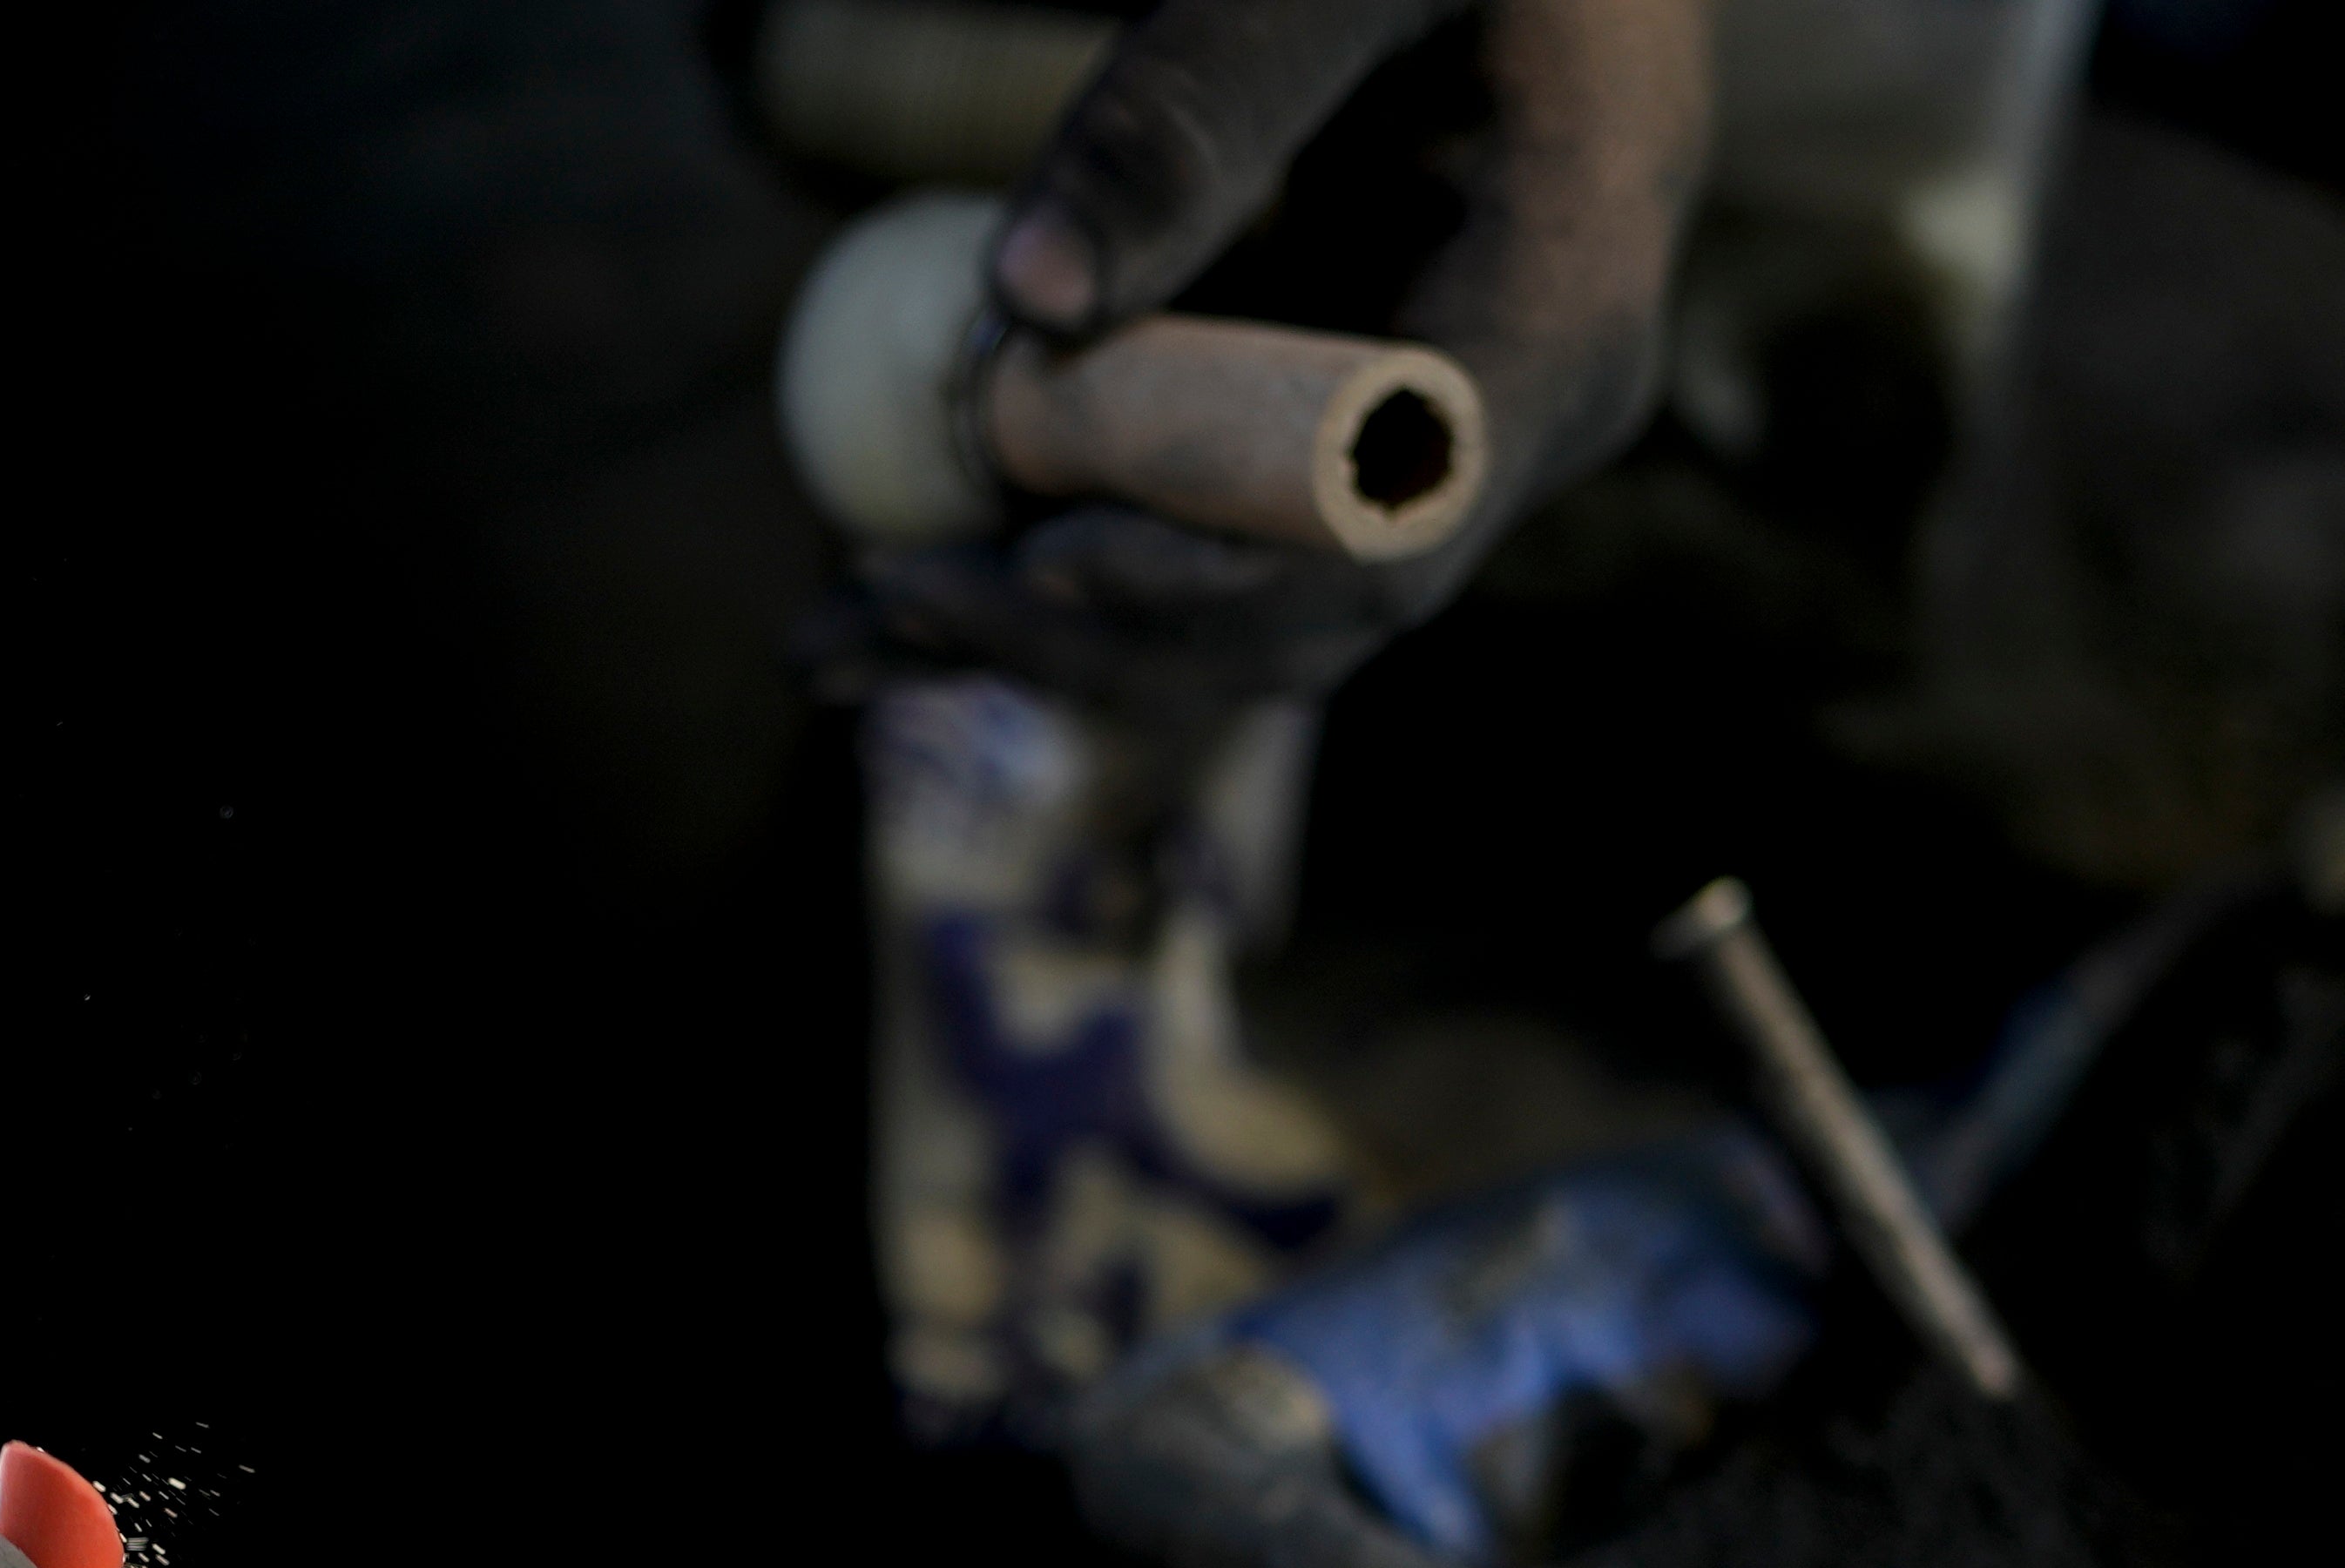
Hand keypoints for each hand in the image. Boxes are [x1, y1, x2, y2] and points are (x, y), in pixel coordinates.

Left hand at [868, 0, 1709, 716]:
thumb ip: (1197, 106)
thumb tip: (1028, 300)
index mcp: (1558, 310)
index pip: (1388, 520)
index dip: (1209, 571)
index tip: (1037, 562)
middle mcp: (1512, 426)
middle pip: (1299, 611)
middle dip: (1079, 627)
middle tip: (873, 603)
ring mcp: (1435, 458)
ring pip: (1236, 618)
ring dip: (1034, 634)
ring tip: (837, 633)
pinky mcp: (1345, 453)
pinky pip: (1200, 555)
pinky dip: (1046, 584)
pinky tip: (887, 611)